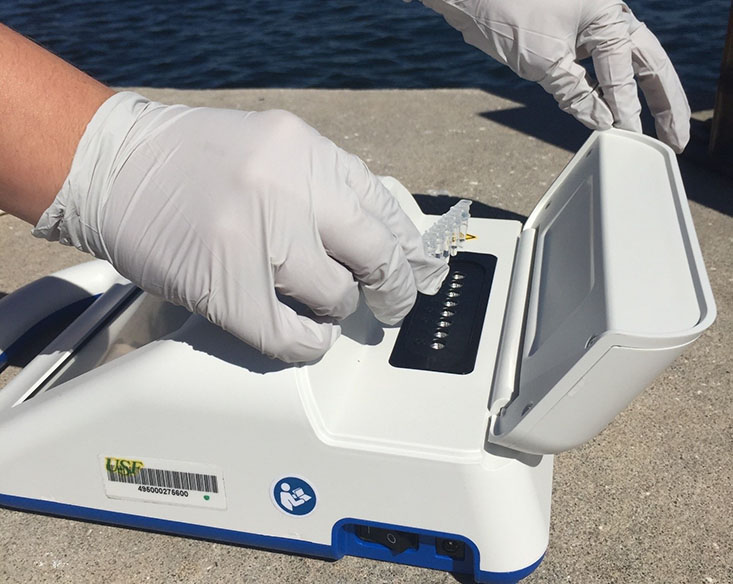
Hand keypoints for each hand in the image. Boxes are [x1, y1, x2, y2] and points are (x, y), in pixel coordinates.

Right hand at [33, 93, 447, 361]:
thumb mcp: (273, 149)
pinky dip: (309, 343)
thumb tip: (375, 236)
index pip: (385, 208)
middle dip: (396, 289)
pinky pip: (292, 337)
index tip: (423, 269)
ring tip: (323, 306)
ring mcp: (257, 239)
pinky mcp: (226, 289)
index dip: (412, 248)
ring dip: (336, 310)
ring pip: (336, 298)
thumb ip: (324, 186)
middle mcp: (287, 189)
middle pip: (376, 255)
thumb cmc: (191, 160)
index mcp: (305, 151)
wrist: (113, 165)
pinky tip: (306, 334)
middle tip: (396, 304)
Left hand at [420, 0, 689, 151]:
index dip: (628, 110)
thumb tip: (604, 123)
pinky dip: (607, 96)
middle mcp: (607, 21)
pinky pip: (598, 73)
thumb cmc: (510, 13)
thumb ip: (576, 93)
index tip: (630, 139)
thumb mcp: (545, 61)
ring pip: (627, 70)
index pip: (626, 74)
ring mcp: (591, 31)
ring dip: (640, 101)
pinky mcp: (571, 43)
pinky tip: (613, 119)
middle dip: (664, 104)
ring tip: (658, 135)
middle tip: (675, 141)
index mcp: (608, 18)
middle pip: (648, 66)